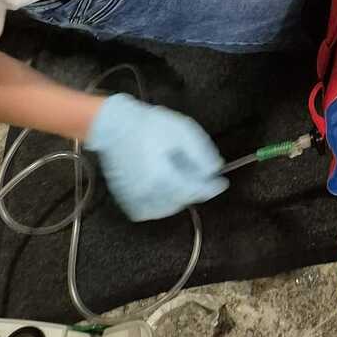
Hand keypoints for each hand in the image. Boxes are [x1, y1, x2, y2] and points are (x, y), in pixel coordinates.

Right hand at [86, 94, 226, 221]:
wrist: (114, 126)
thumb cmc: (150, 125)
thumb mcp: (182, 131)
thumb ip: (201, 153)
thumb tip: (215, 170)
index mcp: (162, 175)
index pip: (193, 190)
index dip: (210, 188)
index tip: (222, 184)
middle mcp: (147, 192)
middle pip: (180, 201)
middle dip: (193, 190)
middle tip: (198, 175)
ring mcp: (133, 197)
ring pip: (163, 210)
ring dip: (177, 200)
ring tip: (180, 181)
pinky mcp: (124, 197)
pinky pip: (145, 211)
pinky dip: (158, 206)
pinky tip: (163, 191)